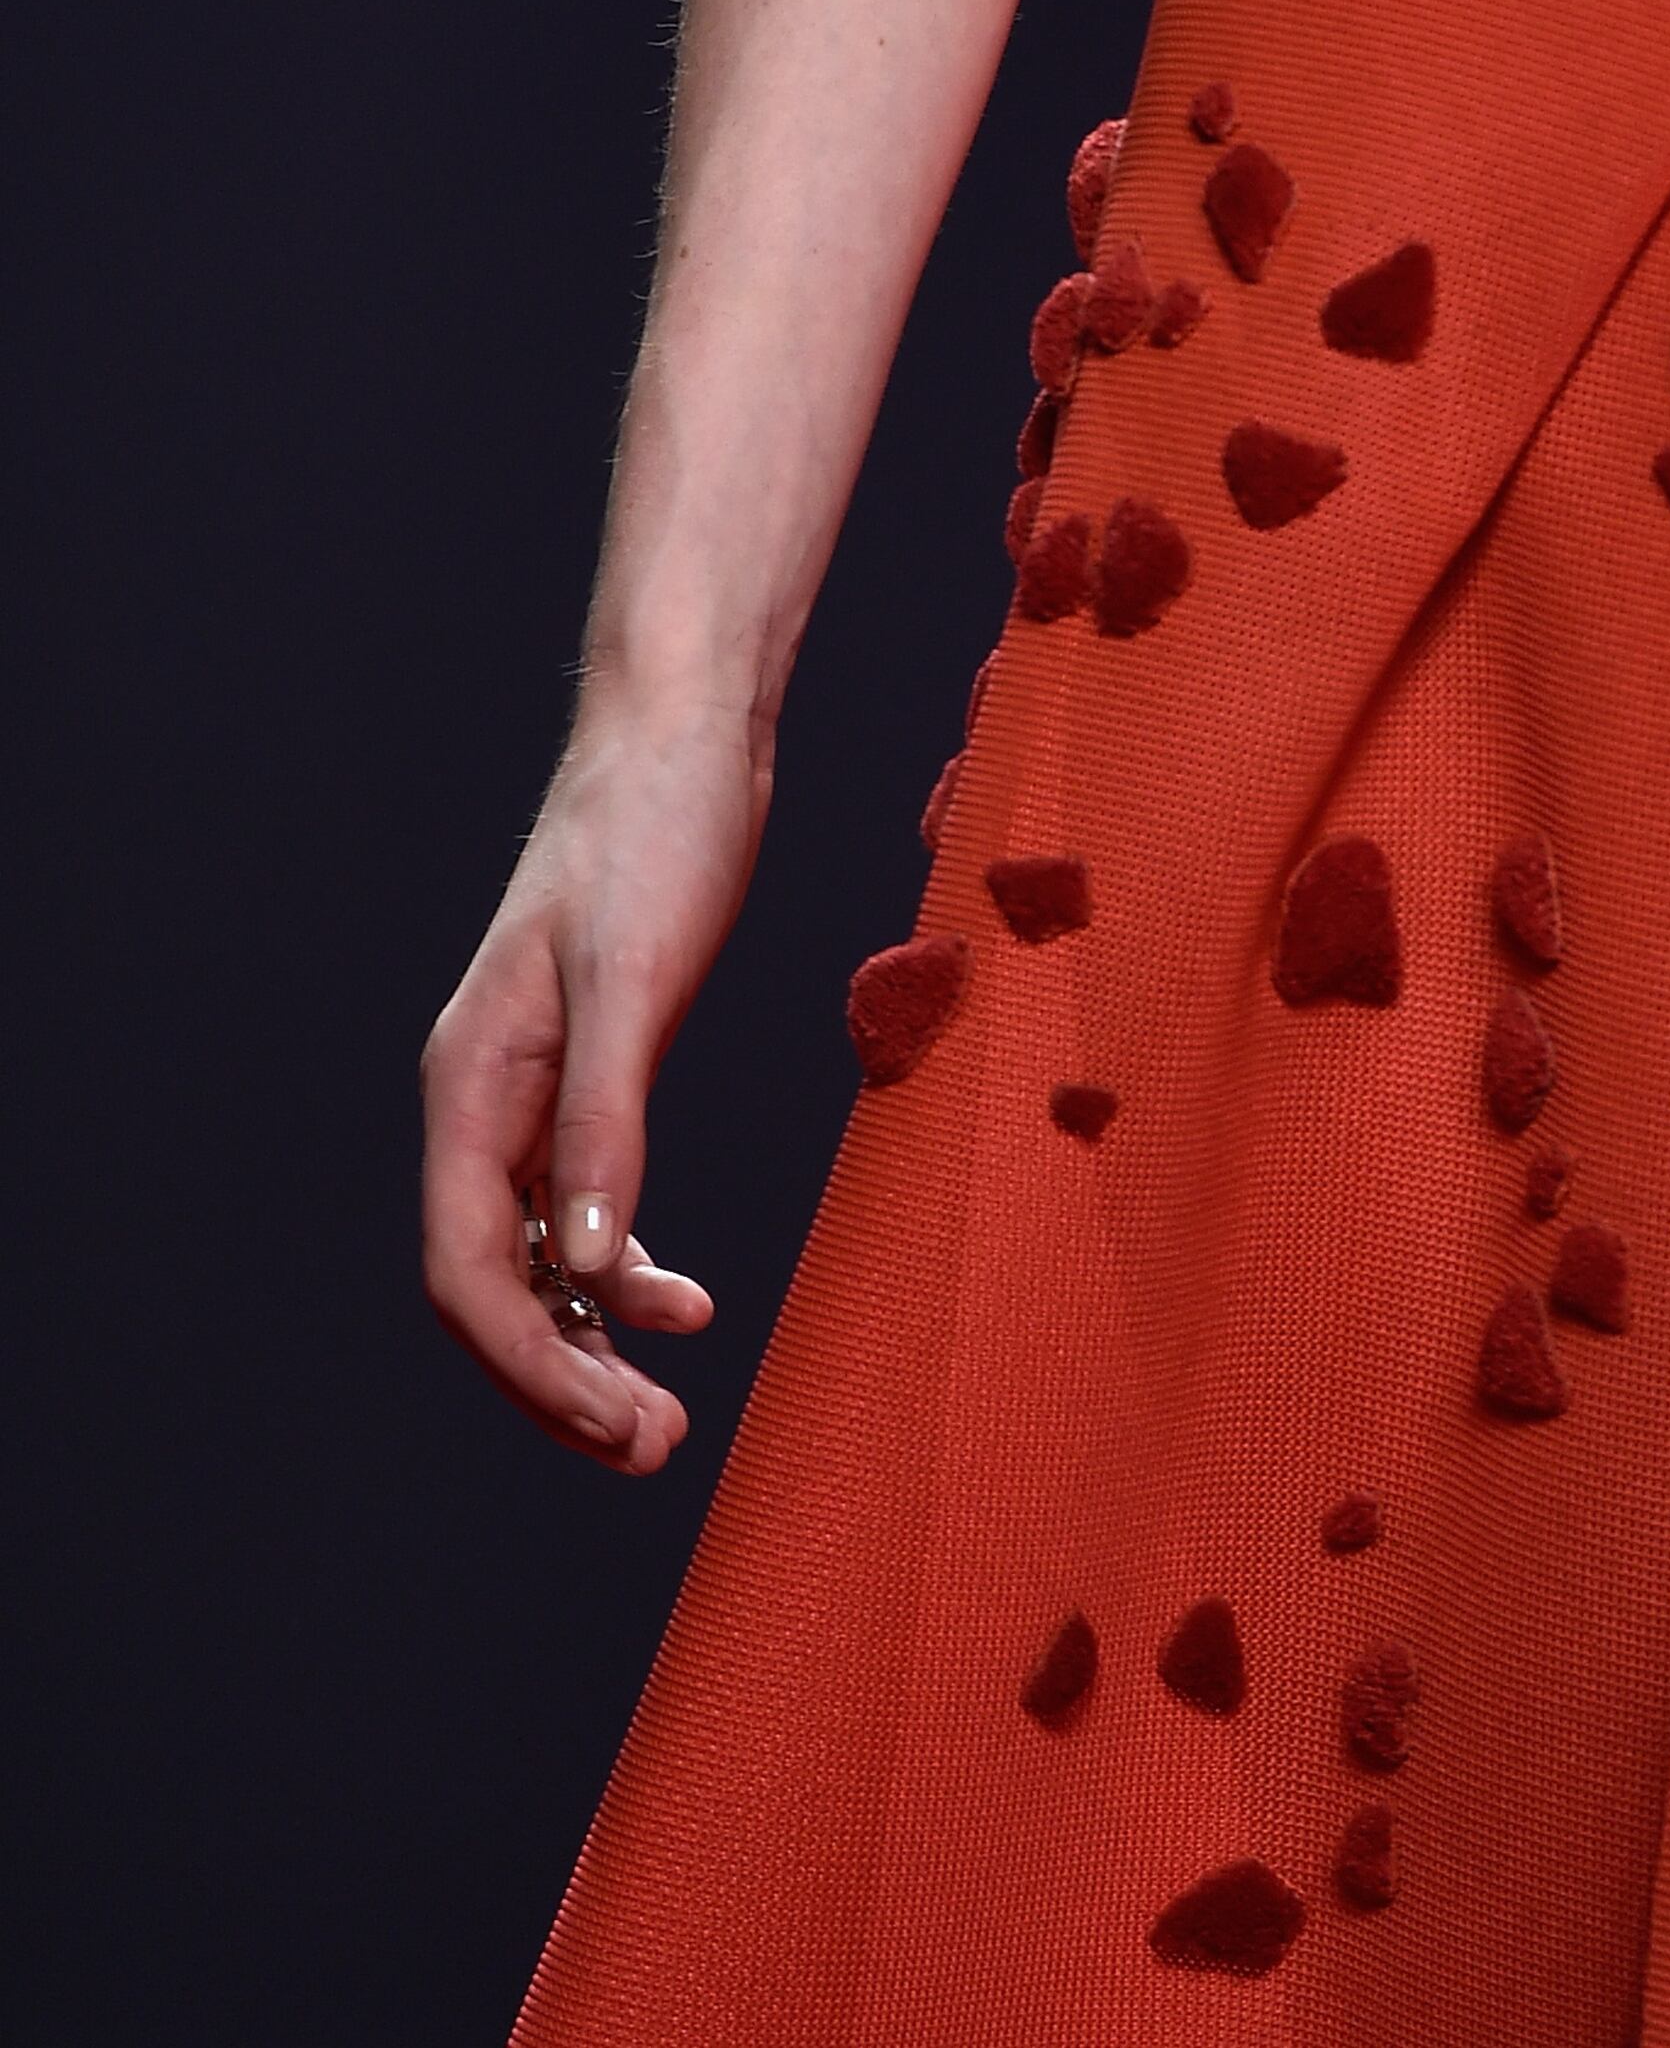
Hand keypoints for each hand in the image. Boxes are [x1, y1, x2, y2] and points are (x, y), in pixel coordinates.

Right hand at [420, 704, 766, 1471]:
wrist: (683, 733)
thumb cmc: (651, 832)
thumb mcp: (632, 973)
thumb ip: (605, 1113)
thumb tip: (590, 1261)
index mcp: (470, 1084)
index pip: (470, 1269)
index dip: (535, 1364)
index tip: (619, 1423)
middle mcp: (486, 1101)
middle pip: (497, 1285)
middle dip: (563, 1378)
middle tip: (654, 1449)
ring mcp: (535, 1091)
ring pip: (541, 1258)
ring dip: (594, 1342)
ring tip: (666, 1413)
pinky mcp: (593, 1073)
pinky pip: (585, 1209)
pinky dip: (627, 1269)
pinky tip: (684, 1300)